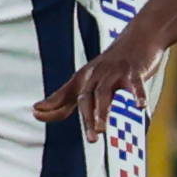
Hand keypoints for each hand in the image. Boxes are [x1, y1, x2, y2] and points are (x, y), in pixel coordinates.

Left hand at [34, 24, 165, 142]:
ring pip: (104, 93)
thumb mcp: (86, 78)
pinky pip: (135, 84)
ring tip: (102, 129)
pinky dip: (137, 94)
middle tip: (91, 139)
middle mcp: (96, 75)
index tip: (36, 114)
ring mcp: (114, 72)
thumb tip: (38, 110)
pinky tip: (140, 106)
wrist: (138, 37)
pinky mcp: (134, 70)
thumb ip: (64, 97)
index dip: (52, 106)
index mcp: (84, 79)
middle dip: (86, 118)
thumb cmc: (110, 64)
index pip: (64, 96)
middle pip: (86, 98)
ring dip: (102, 111)